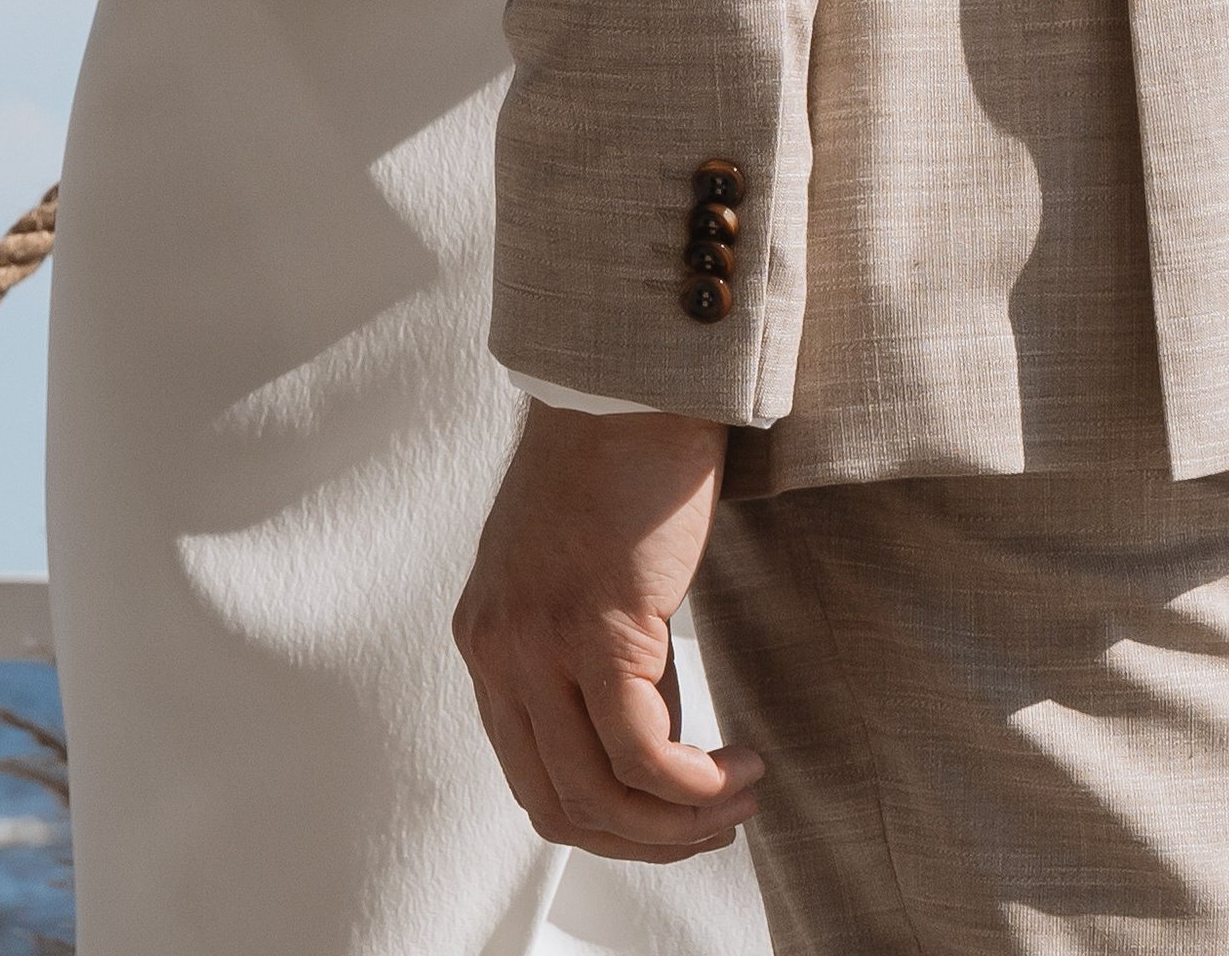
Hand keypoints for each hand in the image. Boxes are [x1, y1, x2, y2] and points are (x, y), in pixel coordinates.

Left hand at [453, 407, 760, 862]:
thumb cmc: (622, 472)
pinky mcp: (594, 629)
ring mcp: (536, 643)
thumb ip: (601, 666)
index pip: (532, 780)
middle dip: (647, 841)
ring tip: (740, 797)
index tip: (677, 815)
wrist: (629, 387)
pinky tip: (743, 764)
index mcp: (486, 639)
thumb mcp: (586, 584)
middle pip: (560, 808)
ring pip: (601, 798)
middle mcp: (494, 649)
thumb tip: (659, 753)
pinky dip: (699, 783)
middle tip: (718, 823)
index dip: (611, 822)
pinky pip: (645, 756)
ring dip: (682, 823)